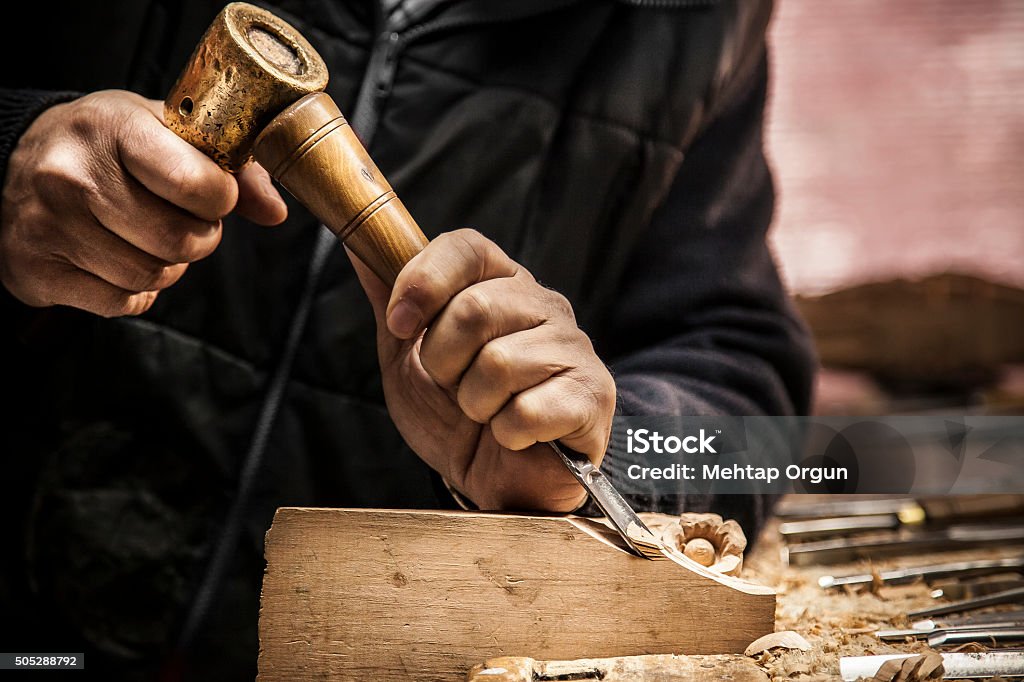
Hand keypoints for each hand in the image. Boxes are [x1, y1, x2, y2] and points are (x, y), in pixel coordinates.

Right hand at [0, 90, 286, 315]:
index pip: (199, 185)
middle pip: (181, 241)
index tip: (212, 193)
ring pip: (152, 276)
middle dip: (198, 237)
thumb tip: (275, 212)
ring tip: (148, 237)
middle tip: (184, 221)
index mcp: (113, 129)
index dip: (220, 199)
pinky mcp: (35, 270)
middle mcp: (73, 176)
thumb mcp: (166, 130)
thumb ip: (233, 168)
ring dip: (167, 266)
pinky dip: (133, 290)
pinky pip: (120, 302)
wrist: (15, 161)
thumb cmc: (107, 145)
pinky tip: (118, 258)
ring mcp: (49, 226)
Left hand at [349, 229, 615, 511]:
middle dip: (445, 362)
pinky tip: (517, 435)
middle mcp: (544, 306)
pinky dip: (507, 433)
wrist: (493, 483)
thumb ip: (391, 302)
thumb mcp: (407, 357)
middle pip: (476, 308)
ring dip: (476, 404)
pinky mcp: (592, 396)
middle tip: (454, 387)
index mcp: (502, 284)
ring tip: (488, 413)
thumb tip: (358, 247)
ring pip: (499, 363)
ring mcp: (574, 349)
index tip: (399, 325)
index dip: (425, 281)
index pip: (467, 247)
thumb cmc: (454, 417)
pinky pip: (527, 410)